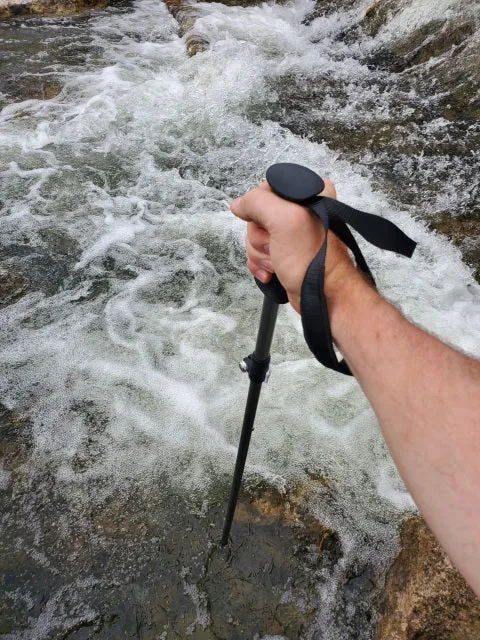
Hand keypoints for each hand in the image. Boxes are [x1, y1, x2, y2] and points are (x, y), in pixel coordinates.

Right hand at [230, 179, 357, 313]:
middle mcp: (301, 209)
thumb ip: (257, 202)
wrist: (323, 296)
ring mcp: (291, 232)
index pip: (267, 188)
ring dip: (260, 253)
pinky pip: (259, 251)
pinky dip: (260, 263)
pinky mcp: (285, 251)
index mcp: (309, 191)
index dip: (260, 209)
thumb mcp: (284, 220)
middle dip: (260, 236)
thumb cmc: (312, 261)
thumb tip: (239, 205)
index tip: (271, 224)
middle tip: (276, 245)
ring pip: (255, 235)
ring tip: (278, 262)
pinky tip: (272, 271)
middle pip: (257, 214)